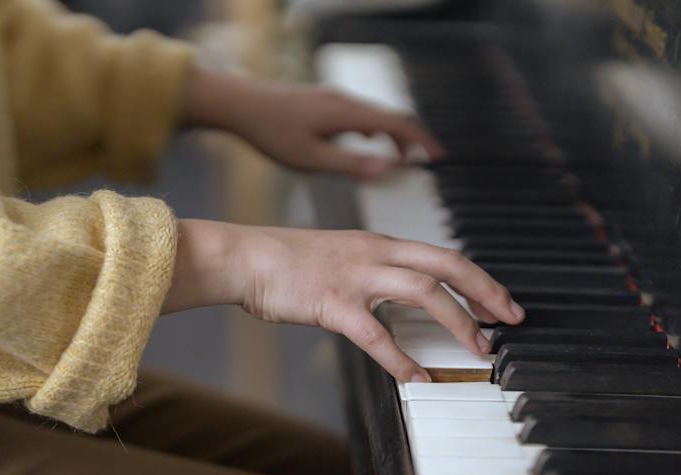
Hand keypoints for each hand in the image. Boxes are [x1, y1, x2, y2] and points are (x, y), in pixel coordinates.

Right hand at [163, 220, 524, 382]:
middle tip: (512, 318)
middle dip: (486, 291)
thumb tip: (401, 294)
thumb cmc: (288, 260)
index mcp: (379, 243)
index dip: (478, 277)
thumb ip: (373, 271)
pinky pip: (376, 334)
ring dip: (457, 320)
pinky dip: (401, 358)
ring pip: (423, 292)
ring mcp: (355, 276)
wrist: (246, 257)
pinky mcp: (333, 302)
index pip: (442, 256)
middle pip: (446, 265)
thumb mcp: (341, 255)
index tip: (501, 300)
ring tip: (478, 349)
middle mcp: (375, 253)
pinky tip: (416, 377)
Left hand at [182, 70, 443, 177]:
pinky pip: (359, 113)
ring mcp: (334, 99)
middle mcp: (345, 102)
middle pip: (391, 117)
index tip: (439, 156)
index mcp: (348, 115)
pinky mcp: (323, 101)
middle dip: (411, 140)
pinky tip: (363, 142)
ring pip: (375, 115)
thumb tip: (388, 170)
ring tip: (396, 158)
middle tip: (422, 162)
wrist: (240, 104)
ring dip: (391, 135)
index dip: (423, 141)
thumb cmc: (271, 131)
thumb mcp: (312, 159)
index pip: (399, 124)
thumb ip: (351, 166)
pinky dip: (372, 129)